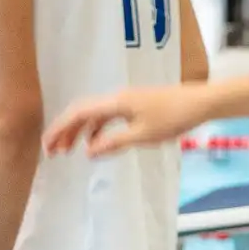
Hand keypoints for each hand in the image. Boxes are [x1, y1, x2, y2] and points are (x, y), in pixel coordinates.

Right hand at [45, 82, 215, 158]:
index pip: (78, 112)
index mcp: (116, 102)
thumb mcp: (143, 135)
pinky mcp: (136, 104)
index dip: (60, 128)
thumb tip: (88, 151)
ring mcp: (127, 100)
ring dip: (80, 130)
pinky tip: (96, 143)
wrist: (201, 102)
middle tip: (53, 152)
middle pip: (82, 111)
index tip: (47, 146)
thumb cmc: (174, 118)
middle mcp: (117, 97)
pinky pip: (108, 116)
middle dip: (65, 130)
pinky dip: (97, 129)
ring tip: (69, 150)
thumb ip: (114, 143)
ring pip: (95, 114)